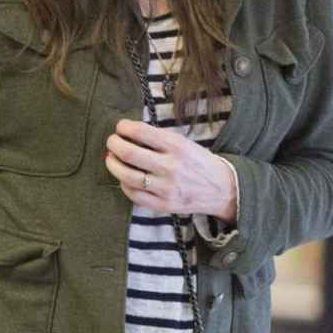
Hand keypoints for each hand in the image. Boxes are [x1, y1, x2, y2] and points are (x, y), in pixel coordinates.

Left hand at [105, 120, 237, 222]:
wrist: (220, 189)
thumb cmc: (198, 162)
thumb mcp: (184, 143)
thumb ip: (159, 139)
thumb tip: (128, 134)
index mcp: (177, 147)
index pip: (142, 132)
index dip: (124, 127)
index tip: (120, 127)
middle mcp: (171, 167)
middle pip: (130, 154)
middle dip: (114, 144)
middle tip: (111, 141)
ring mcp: (166, 188)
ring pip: (128, 177)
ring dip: (113, 165)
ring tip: (111, 158)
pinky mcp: (163, 205)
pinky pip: (135, 195)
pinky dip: (124, 185)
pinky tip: (123, 178)